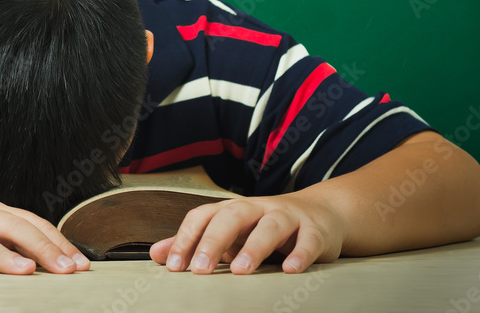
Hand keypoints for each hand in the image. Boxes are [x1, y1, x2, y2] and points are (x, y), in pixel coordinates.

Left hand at [149, 192, 347, 274]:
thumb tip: (157, 254)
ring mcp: (287, 217)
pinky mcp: (315, 231)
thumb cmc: (266, 226)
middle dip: (213, 241)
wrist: (321, 214)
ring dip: (255, 247)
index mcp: (233, 209)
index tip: (174, 266)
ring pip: (270, 225)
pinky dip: (300, 254)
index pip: (203, 216)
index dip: (186, 238)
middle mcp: (258, 208)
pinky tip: (290, 270)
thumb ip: (195, 243)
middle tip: (199, 269)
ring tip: (241, 270)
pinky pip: (308, 240)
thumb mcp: (231, 233)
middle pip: (232, 216)